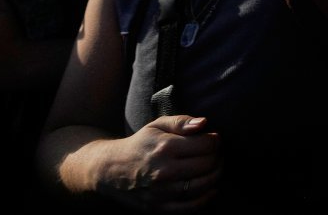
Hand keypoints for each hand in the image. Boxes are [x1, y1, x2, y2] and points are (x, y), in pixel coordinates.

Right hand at [97, 115, 220, 212]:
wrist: (109, 169)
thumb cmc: (139, 144)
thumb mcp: (157, 125)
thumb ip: (182, 122)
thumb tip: (205, 123)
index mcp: (166, 147)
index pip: (207, 145)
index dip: (216, 141)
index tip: (214, 139)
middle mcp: (164, 170)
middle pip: (207, 164)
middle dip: (218, 157)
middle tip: (217, 153)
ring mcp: (161, 192)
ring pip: (203, 185)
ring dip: (215, 176)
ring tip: (215, 168)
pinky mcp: (158, 207)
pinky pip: (190, 207)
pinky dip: (205, 199)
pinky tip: (211, 189)